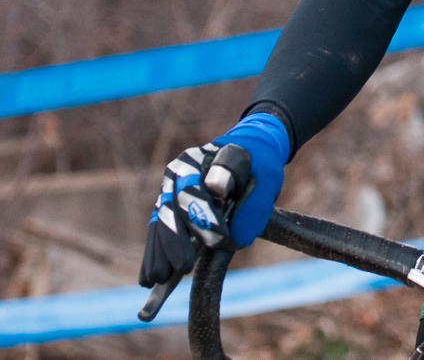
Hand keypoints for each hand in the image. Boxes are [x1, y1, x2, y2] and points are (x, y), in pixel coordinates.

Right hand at [138, 112, 289, 286]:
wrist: (250, 150)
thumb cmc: (259, 162)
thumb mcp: (267, 176)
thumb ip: (254, 204)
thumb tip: (236, 240)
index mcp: (200, 159)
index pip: (196, 191)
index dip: (204, 217)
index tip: (219, 240)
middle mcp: (179, 174)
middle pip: (172, 209)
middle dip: (176, 240)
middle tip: (185, 266)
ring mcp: (171, 190)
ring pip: (161, 223)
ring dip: (161, 252)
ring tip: (161, 278)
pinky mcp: (170, 207)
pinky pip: (158, 232)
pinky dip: (155, 254)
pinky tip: (150, 278)